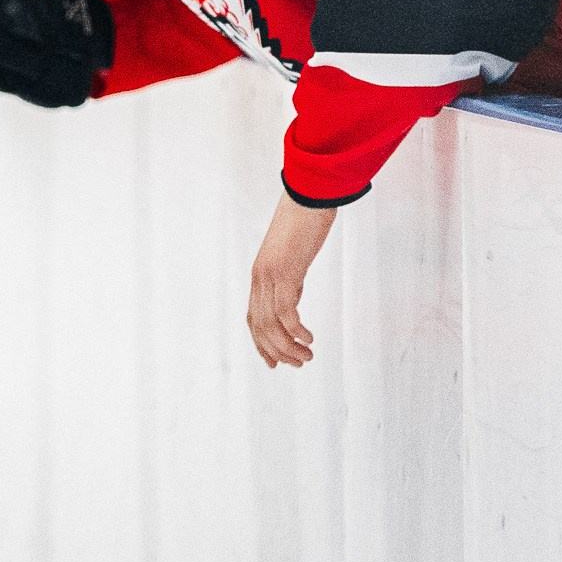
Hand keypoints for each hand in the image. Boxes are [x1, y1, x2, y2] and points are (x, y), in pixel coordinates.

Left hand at [246, 192, 336, 367]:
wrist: (308, 198)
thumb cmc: (303, 224)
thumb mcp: (293, 258)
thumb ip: (290, 278)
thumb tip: (293, 296)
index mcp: (259, 275)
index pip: (253, 318)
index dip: (261, 344)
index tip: (274, 363)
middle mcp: (259, 278)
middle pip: (260, 326)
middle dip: (277, 351)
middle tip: (298, 364)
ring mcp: (269, 275)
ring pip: (271, 323)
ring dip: (289, 346)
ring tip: (306, 357)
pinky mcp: (284, 271)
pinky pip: (285, 310)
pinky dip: (295, 329)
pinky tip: (309, 338)